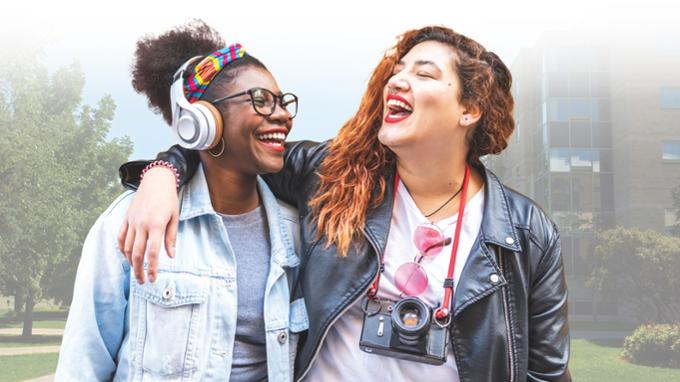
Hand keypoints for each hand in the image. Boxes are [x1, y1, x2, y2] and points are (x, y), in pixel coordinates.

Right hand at [117, 167, 178, 283]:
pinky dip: (122, 249)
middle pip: (137, 253)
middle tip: (142, 281)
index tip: (152, 279)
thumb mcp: (175, 217)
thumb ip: (171, 237)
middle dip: (139, 270)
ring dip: (130, 262)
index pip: (152, 253)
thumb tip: (170, 256)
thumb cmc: (168, 199)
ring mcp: (132, 221)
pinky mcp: (126, 218)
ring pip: (127, 247)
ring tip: (136, 271)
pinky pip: (121, 237)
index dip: (151, 268)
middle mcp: (141, 224)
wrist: (156, 180)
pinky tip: (126, 256)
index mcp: (156, 225)